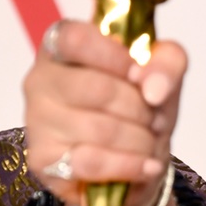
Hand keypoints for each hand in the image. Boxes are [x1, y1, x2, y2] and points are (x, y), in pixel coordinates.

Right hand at [23, 19, 187, 205]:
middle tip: (155, 119)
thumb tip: (154, 88)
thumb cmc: (137, 105)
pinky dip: (129, 165)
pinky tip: (146, 166)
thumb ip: (168, 62)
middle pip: (97, 89)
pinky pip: (92, 163)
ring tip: (150, 142)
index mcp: (63, 46)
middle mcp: (40, 80)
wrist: (130, 161)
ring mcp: (37, 121)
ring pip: (99, 130)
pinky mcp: (43, 161)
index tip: (139, 75)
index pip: (76, 39)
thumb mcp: (162, 73)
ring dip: (140, 140)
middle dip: (140, 109)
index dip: (114, 57)